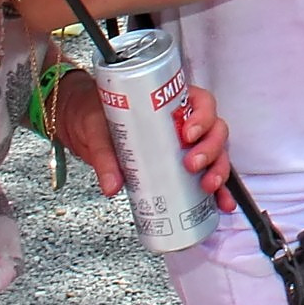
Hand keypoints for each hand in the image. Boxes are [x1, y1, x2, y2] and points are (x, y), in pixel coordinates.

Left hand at [51, 67, 237, 211]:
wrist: (83, 126)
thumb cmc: (94, 114)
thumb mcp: (97, 129)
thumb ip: (104, 155)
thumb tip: (112, 185)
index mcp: (171, 101)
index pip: (201, 102)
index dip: (202, 117)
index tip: (188, 133)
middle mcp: (185, 120)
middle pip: (215, 130)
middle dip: (210, 149)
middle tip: (192, 165)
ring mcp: (186, 144)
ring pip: (216, 153)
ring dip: (218, 170)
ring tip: (208, 187)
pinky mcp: (182, 167)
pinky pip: (207, 175)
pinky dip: (219, 191)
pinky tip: (221, 203)